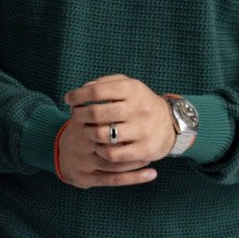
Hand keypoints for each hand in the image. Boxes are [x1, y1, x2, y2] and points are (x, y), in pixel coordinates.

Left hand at [57, 73, 176, 187]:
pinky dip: (101, 150)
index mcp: (133, 89)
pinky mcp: (144, 150)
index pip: (96, 91)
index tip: (69, 99)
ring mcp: (142, 130)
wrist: (170, 124)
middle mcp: (139, 109)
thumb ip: (106, 83)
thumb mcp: (129, 86)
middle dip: (80, 115)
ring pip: (102, 135)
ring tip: (87, 131)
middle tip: (75, 116)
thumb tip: (83, 89)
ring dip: (88, 133)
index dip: (78, 96)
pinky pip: (112, 154)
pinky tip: (99, 146)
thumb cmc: (141, 103)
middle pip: (96, 113)